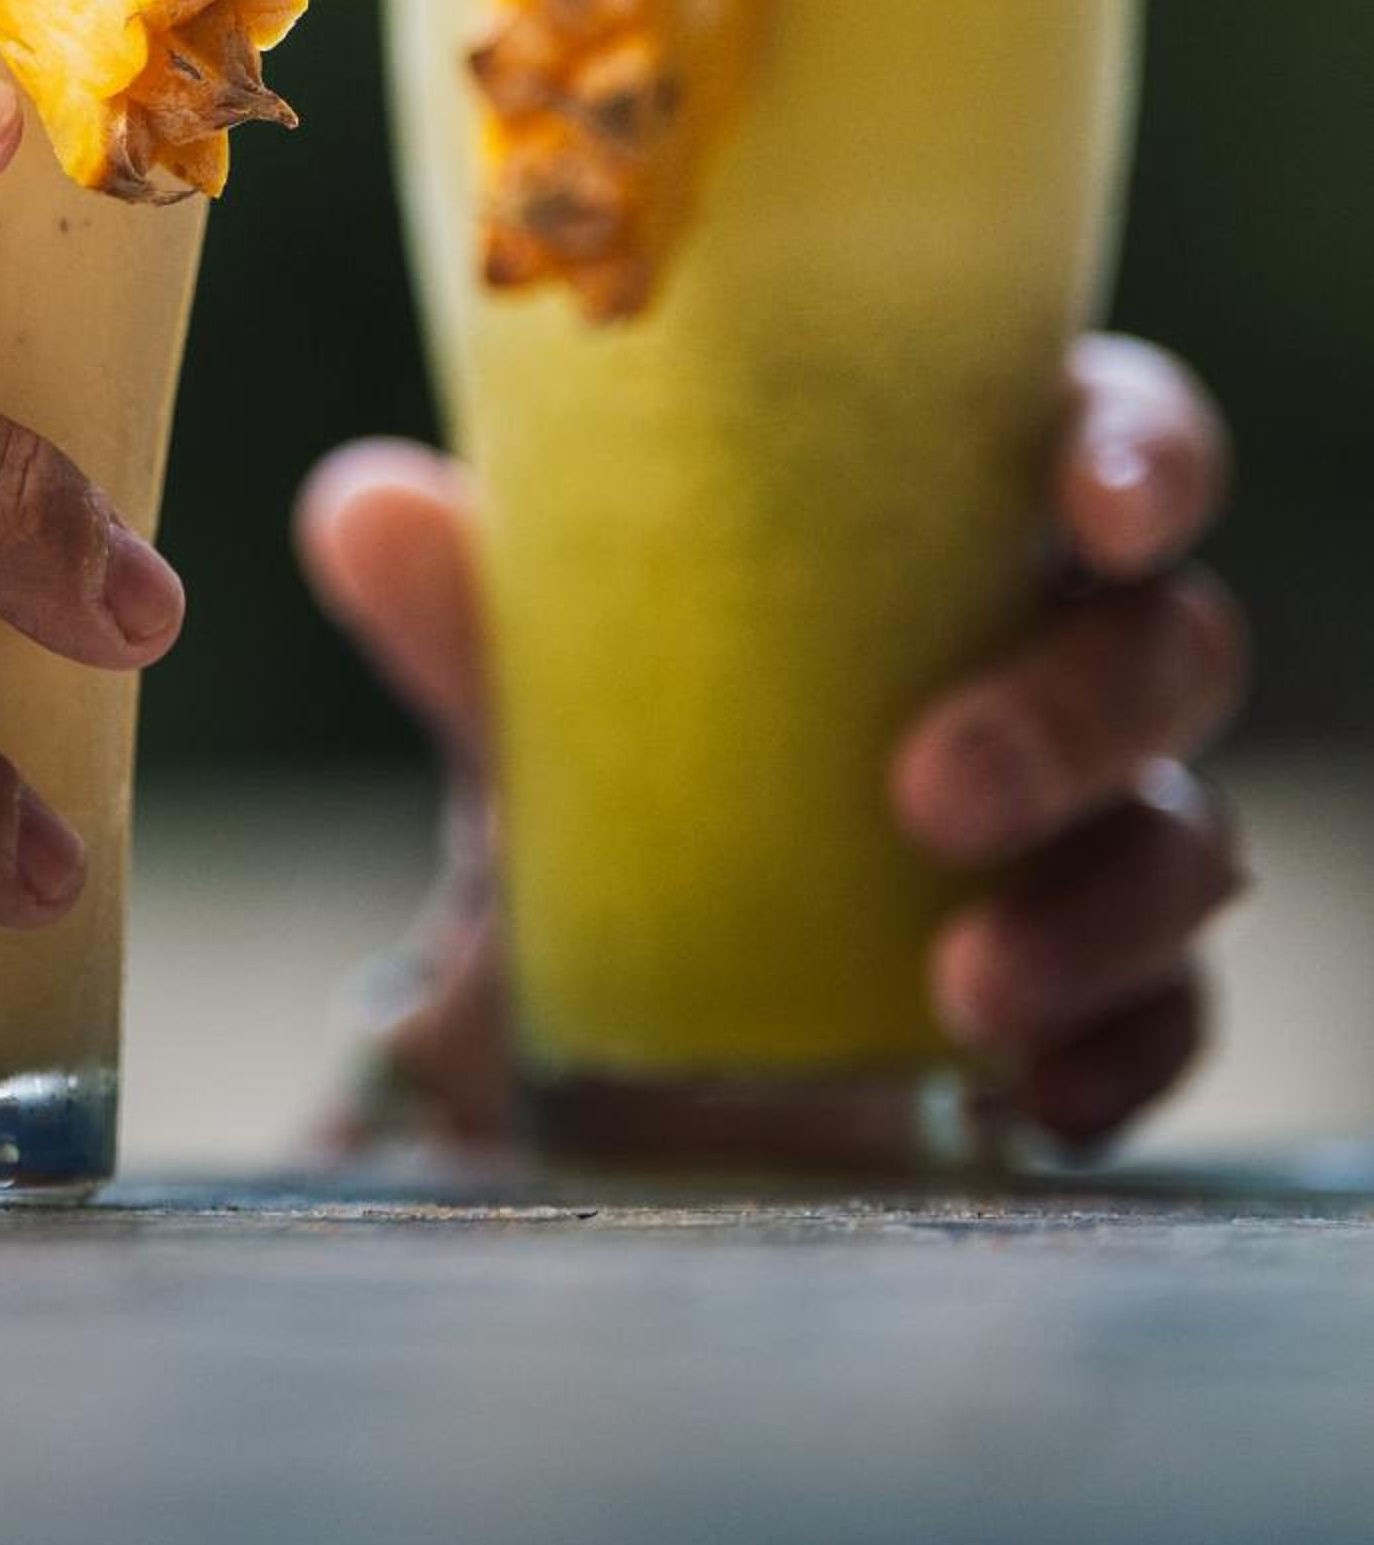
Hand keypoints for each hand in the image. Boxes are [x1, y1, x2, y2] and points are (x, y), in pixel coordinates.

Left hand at [296, 335, 1243, 1152]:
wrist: (628, 971)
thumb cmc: (641, 746)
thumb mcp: (554, 691)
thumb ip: (483, 613)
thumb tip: (359, 509)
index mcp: (965, 521)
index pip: (1108, 441)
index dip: (1134, 457)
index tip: (1092, 508)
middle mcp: (1066, 659)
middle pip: (1167, 647)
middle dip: (1074, 714)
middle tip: (928, 791)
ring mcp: (1107, 830)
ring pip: (1184, 843)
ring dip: (1092, 915)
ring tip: (957, 990)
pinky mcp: (1108, 994)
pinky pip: (1165, 1022)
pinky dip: (1111, 1056)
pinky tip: (1026, 1103)